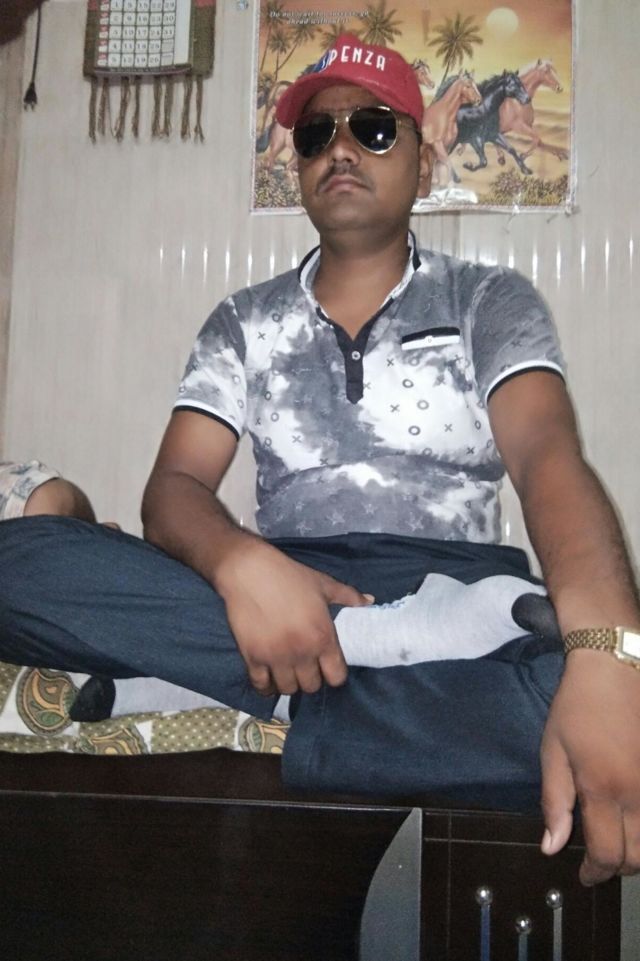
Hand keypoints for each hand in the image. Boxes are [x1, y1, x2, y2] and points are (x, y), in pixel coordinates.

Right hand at [215, 538, 372, 695]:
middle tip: (305, 667)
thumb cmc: (289, 576)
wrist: (249, 571)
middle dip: (311, 678)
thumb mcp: (323, 584)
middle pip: (311, 686)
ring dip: (289, 683)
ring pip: (288, 689)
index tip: (327, 666)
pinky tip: (267, 678)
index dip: (333, 674)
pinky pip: (261, 686)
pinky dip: (266, 686)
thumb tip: (370, 601)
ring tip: (287, 671)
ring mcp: (276, 657)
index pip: (336, 677)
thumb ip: (348, 596)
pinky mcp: (253, 657)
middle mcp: (302, 652)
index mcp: (322, 637)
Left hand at [540, 649, 639, 883]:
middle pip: (639, 856)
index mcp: (603, 789)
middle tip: (600, 860)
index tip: (585, 874)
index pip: (607, 854)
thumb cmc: (578, 706)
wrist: (615, 666)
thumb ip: (555, 801)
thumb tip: (551, 846)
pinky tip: (636, 817)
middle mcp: (639, 792)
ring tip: (620, 843)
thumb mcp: (553, 750)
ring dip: (639, 850)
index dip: (596, 872)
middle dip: (619, 866)